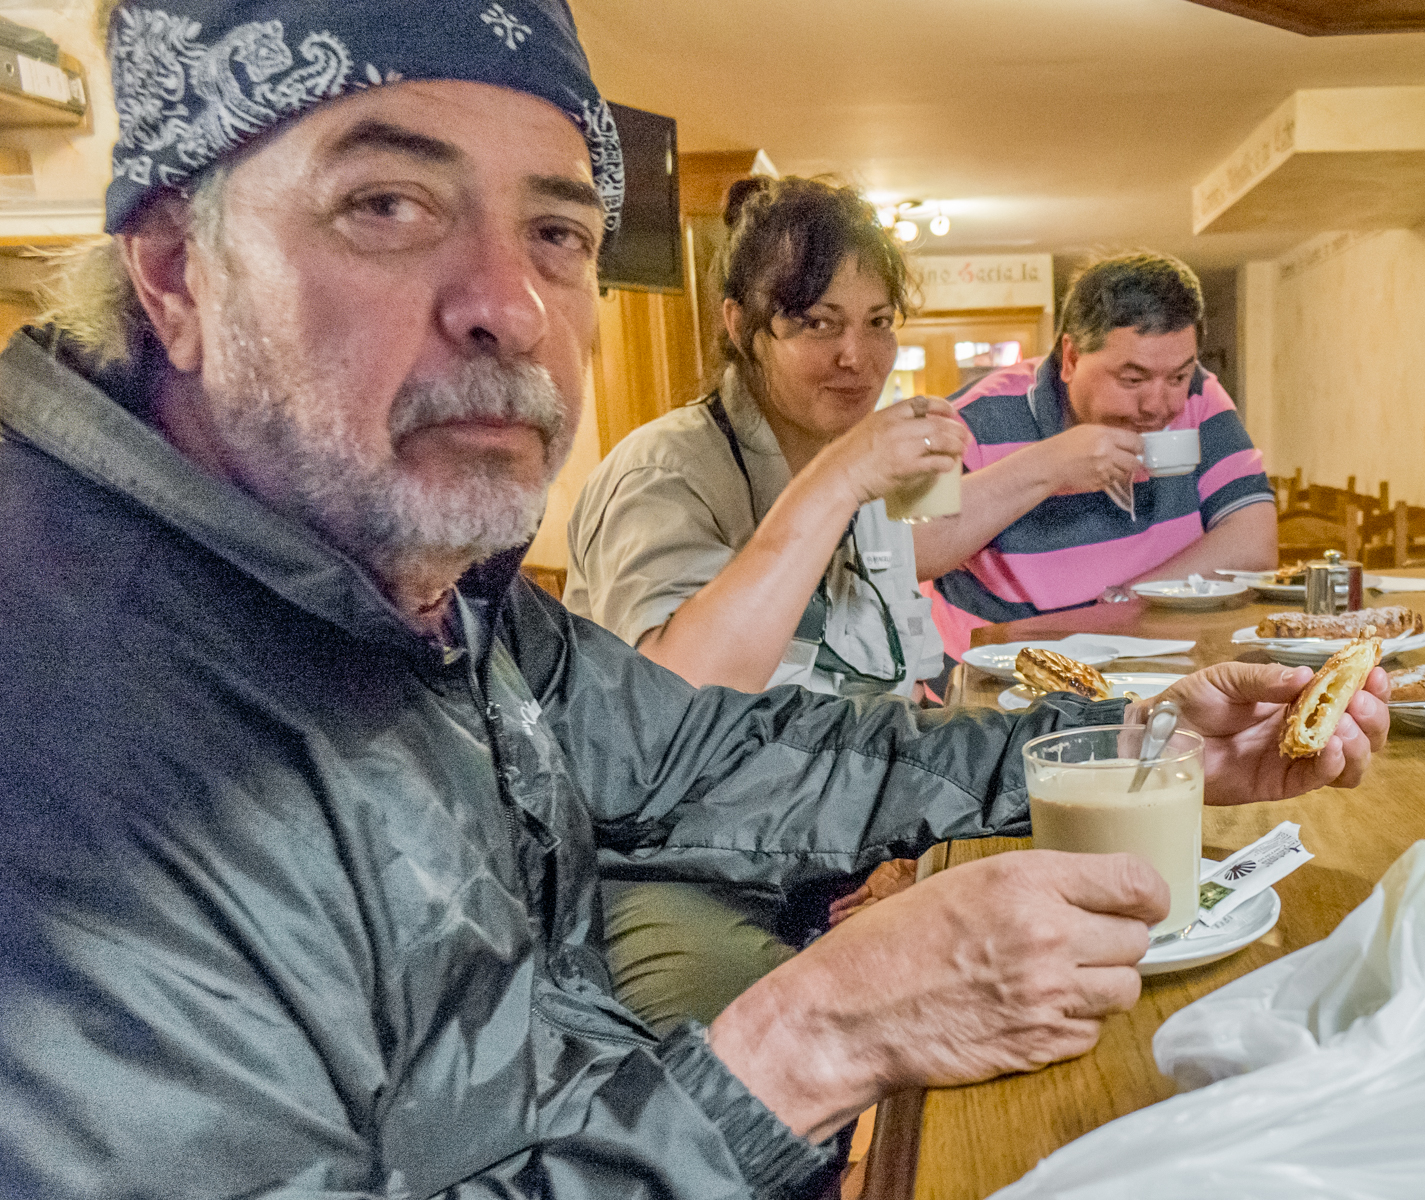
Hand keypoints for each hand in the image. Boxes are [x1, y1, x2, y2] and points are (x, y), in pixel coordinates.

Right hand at [709, 850, 1166, 1141]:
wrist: (854, 1013)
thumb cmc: (892, 942)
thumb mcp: (960, 882)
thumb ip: (1030, 885)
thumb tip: (1084, 893)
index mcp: (1025, 882)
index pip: (1134, 881)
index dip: (1146, 893)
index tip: (1141, 900)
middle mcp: (1048, 935)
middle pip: (1137, 939)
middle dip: (1117, 940)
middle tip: (1086, 941)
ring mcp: (1050, 996)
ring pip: (1125, 989)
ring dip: (1103, 983)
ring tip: (1062, 978)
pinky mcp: (1043, 1044)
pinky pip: (1094, 1032)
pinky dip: (1077, 1022)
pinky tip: (1039, 1009)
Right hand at [813, 396, 968, 507]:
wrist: (838, 475)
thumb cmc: (849, 457)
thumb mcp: (868, 430)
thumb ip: (888, 427)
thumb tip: (908, 432)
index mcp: (888, 415)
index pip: (922, 402)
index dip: (942, 406)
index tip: (951, 412)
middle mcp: (897, 427)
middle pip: (937, 422)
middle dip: (956, 429)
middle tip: (964, 436)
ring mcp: (903, 446)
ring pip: (941, 440)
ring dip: (956, 445)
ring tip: (961, 450)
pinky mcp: (906, 467)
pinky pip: (936, 462)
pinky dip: (946, 464)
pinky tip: (949, 466)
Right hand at [1038, 424, 1143, 495]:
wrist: (1050, 465)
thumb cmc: (1065, 444)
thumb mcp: (1089, 431)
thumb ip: (1110, 435)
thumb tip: (1128, 442)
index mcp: (1105, 437)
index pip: (1136, 442)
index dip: (1138, 445)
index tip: (1136, 447)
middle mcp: (1107, 454)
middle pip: (1135, 461)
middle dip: (1133, 460)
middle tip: (1127, 458)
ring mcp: (1104, 471)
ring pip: (1125, 474)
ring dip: (1121, 470)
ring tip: (1109, 465)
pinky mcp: (1099, 484)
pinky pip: (1112, 481)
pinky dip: (1109, 478)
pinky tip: (1099, 472)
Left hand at [1129, 661, 1389, 804]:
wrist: (1157, 737)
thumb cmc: (1189, 703)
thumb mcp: (1226, 680)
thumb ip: (1264, 680)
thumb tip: (1307, 676)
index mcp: (1294, 699)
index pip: (1345, 695)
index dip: (1368, 687)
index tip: (1374, 675)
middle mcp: (1302, 730)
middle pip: (1360, 732)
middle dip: (1371, 717)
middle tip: (1358, 704)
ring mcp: (1292, 759)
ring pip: (1348, 761)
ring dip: (1358, 745)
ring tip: (1342, 729)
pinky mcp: (1278, 785)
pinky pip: (1316, 781)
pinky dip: (1332, 767)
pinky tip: (1330, 749)